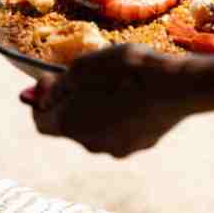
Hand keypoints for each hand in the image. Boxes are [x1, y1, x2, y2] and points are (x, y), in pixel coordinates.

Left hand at [21, 44, 202, 156]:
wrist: (176, 86)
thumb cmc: (127, 70)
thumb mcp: (86, 65)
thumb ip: (58, 83)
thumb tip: (36, 94)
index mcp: (69, 124)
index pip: (40, 121)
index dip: (41, 100)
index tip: (53, 79)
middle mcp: (88, 143)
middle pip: (70, 124)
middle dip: (74, 102)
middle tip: (91, 76)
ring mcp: (116, 147)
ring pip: (98, 128)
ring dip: (100, 108)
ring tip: (119, 82)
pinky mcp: (140, 144)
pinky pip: (123, 129)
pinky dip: (123, 115)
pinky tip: (138, 94)